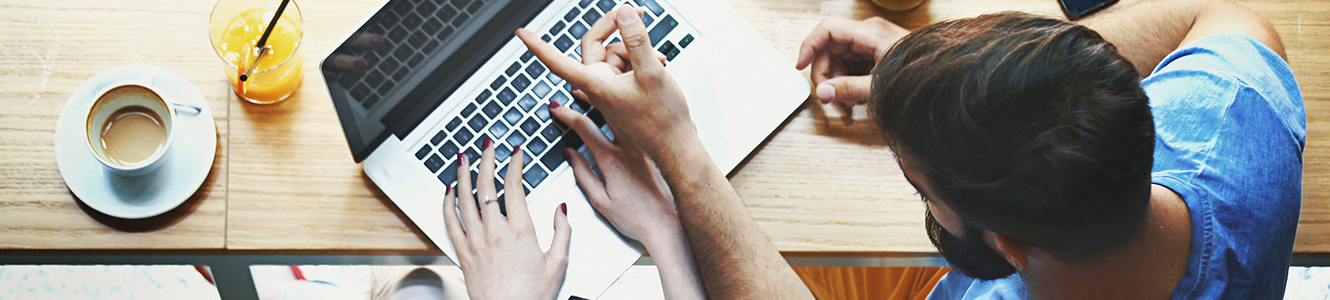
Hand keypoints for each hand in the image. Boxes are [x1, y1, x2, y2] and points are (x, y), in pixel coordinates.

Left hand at [442, 139, 571, 299]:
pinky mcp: (463, 253)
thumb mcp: (558, 264)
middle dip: (486, 160)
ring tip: (463, 158)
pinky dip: (448, 203)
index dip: (515, 164)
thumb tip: (561, 208)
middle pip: (486, 186)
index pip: (514, 187)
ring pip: (464, 199)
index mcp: (521, 231)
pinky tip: (448, 191)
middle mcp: (495, 232)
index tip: (516, 152)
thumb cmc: (531, 297)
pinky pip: (451, 222)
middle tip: (487, 146)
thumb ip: (562, 232)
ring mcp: (476, 242)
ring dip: (463, 175)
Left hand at [516, 5, 692, 158]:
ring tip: (658, 59)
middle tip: (636, 14)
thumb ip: (637, 41)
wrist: (675, 144)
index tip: (522, 34)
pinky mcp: (622, 91)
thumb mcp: (652, 73)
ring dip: (636, 49)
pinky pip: (624, 65)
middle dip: (617, 30)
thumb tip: (623, 15)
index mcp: (596, 84)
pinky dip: (640, 60)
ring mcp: (610, 89)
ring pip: (615, 53)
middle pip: (595, 46)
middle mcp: (599, 86)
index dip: (538, 46)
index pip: (557, 62)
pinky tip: (658, 64)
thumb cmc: (662, 119)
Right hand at [551, 102, 679, 250]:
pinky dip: (632, 112)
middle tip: (577, 88)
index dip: (566, 114)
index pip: (584, 127)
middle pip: (607, 109)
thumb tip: (570, 154)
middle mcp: (630, 148)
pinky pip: (644, 123)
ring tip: (601, 90)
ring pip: (628, 113)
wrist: (670, 226)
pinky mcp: (659, 150)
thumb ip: (582, 174)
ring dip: (612, 99)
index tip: (557, 108)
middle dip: (589, 95)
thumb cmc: (638, 219)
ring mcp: (647, 146)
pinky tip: (629, 107)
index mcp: (612, 159)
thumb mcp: (600, 201)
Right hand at [796, 17, 908, 105]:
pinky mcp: (874, 52)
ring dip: (836, 79)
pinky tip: (854, 96)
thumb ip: (848, 89)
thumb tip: (823, 93)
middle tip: (828, 94)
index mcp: (870, 32)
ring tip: (847, 99)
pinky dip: (847, 79)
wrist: (941, 80)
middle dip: (825, 71)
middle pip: (830, 46)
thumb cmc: (917, 77)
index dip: (809, 46)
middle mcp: (868, 33)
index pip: (827, 29)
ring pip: (838, 57)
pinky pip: (851, 63)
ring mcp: (871, 42)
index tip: (800, 66)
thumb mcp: (879, 86)